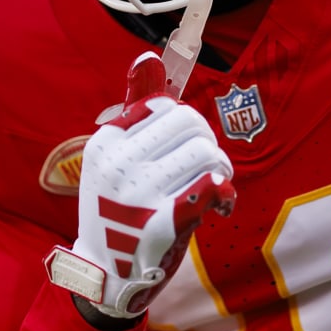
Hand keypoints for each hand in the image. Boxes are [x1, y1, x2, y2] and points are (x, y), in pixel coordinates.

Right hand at [46, 53, 234, 317]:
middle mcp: (118, 163)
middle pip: (191, 124)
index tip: (183, 150)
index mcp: (106, 141)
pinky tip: (220, 206)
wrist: (107, 274)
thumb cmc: (120, 208)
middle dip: (207, 143)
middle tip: (204, 168)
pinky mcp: (163, 223)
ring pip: (206, 151)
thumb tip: (148, 57)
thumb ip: (138, 108)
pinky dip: (225, 193)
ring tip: (213, 187)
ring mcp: (138, 193)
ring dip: (220, 168)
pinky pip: (212, 185)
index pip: (166, 106)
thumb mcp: (118, 157)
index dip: (187, 125)